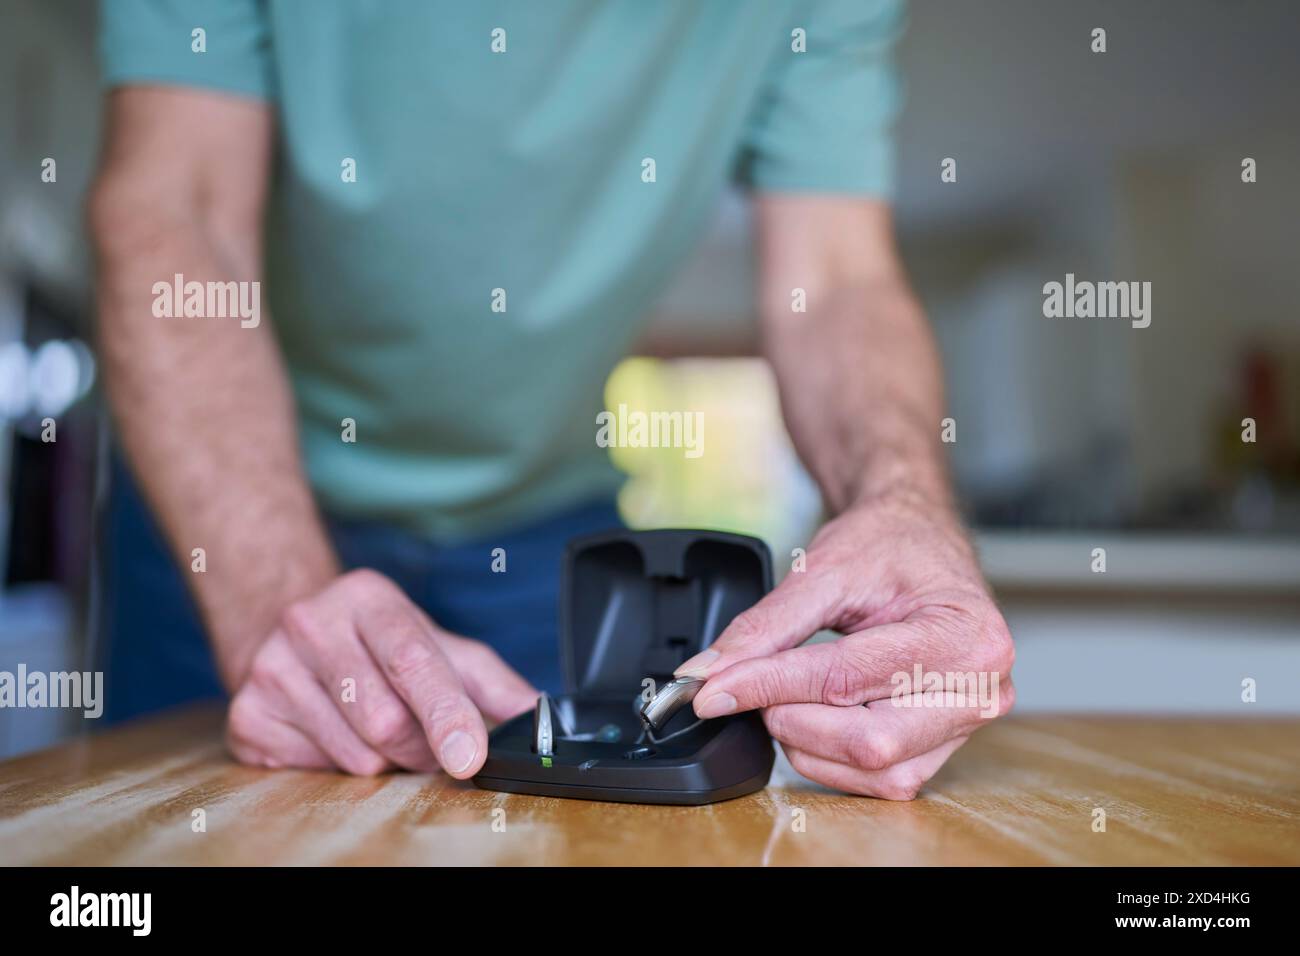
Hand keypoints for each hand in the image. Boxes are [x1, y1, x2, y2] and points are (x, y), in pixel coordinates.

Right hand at [226, 569, 537, 776]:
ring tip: (371, 727)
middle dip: (420, 746)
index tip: (470, 756)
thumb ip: (491, 681)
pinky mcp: (245, 714)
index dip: (447, 714)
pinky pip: (315, 770)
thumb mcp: (437, 645)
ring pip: (355, 754)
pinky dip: (338, 765)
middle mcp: (311, 622)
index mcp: (368, 596)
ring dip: (383, 759)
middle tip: (424, 740)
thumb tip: (539, 716)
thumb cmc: (374, 645)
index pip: (414, 660)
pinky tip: (331, 732)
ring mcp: (270, 668)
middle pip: (386, 720)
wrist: (282, 632)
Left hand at [675, 493, 1013, 799]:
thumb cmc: (888, 545)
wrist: (919, 537)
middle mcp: (980, 689)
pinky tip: (812, 718)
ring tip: (788, 694)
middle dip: (793, 719)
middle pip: (868, 741)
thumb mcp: (824, 569)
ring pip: (873, 770)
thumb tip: (710, 675)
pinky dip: (831, 758)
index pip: (847, 678)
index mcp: (965, 635)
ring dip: (809, 744)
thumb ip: (765, 626)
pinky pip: (882, 780)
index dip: (769, 686)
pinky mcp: (943, 747)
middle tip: (753, 685)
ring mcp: (966, 725)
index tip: (712, 689)